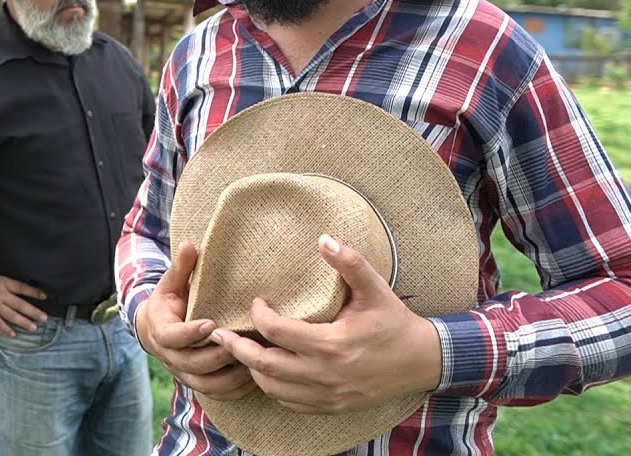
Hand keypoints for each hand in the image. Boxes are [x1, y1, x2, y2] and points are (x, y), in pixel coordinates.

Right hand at [0, 262, 47, 336]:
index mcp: (2, 282)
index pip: (22, 288)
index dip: (34, 292)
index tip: (44, 296)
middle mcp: (1, 294)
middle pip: (21, 304)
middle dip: (34, 312)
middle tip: (45, 318)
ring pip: (13, 315)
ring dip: (24, 322)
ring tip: (34, 327)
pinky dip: (6, 329)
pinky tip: (13, 334)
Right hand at [137, 242, 255, 400]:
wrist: (155, 329)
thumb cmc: (169, 302)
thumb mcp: (171, 284)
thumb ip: (181, 268)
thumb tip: (190, 244)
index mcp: (161, 331)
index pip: (172, 337)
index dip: (190, 333)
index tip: (211, 323)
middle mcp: (170, 357)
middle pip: (192, 363)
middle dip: (217, 355)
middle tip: (241, 343)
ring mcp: (183, 373)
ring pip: (205, 384)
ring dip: (229, 376)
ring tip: (251, 362)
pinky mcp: (196, 383)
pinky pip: (215, 394)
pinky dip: (234, 390)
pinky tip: (253, 378)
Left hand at [209, 234, 442, 412]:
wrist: (423, 361)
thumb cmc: (395, 322)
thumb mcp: (375, 289)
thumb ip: (349, 263)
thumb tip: (324, 237)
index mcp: (331, 344)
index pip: (276, 331)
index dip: (259, 315)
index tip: (257, 302)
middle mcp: (324, 374)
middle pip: (264, 365)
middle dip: (237, 348)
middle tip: (219, 334)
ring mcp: (327, 394)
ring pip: (272, 388)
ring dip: (252, 369)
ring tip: (240, 351)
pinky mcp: (331, 406)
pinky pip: (289, 402)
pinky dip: (272, 388)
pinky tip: (266, 372)